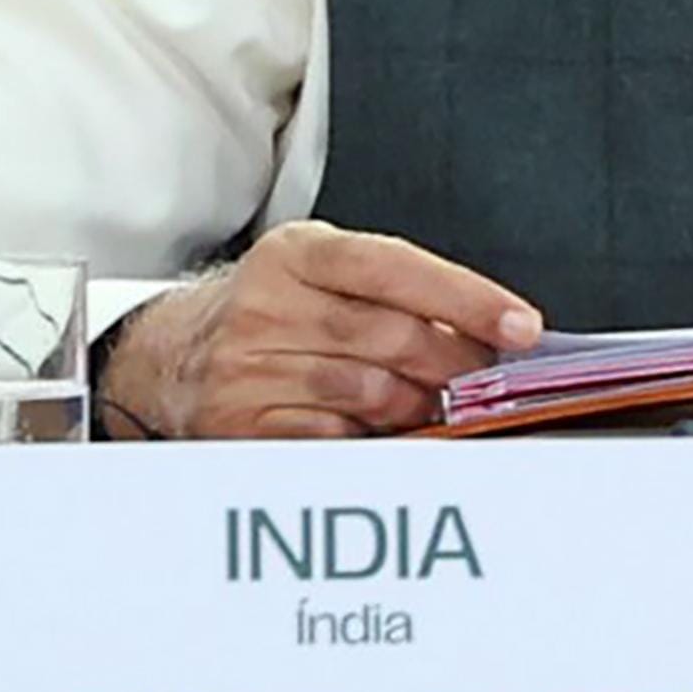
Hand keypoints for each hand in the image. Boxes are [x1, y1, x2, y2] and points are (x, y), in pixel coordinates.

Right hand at [98, 221, 546, 439]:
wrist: (171, 353)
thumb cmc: (273, 310)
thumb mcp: (322, 271)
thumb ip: (396, 291)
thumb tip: (489, 333)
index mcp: (298, 252)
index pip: (396, 268)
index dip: (468, 298)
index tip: (522, 328)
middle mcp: (266, 303)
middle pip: (392, 337)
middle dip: (457, 365)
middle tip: (488, 380)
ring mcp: (246, 366)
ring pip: (369, 394)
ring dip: (419, 407)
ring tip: (434, 405)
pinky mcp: (237, 423)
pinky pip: (332, 439)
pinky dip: (371, 439)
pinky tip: (383, 430)